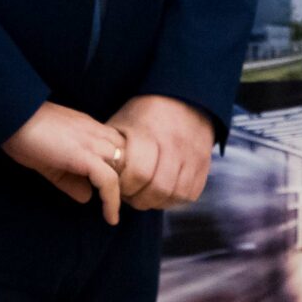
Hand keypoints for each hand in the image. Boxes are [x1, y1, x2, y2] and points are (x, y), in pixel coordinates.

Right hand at [2, 102, 128, 224]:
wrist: (9, 117)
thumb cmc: (21, 133)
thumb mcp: (49, 160)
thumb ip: (70, 179)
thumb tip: (87, 197)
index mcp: (89, 127)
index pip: (120, 147)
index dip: (121, 168)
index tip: (117, 189)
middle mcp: (96, 132)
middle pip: (129, 157)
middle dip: (128, 180)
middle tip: (121, 203)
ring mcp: (91, 142)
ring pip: (124, 168)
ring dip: (124, 191)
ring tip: (117, 211)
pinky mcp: (84, 155)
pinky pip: (109, 181)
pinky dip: (112, 201)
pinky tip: (110, 217)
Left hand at [110, 94, 217, 210]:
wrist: (184, 99)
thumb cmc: (144, 113)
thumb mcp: (123, 121)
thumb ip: (111, 147)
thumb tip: (97, 172)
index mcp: (149, 133)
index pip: (138, 173)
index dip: (125, 186)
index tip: (117, 185)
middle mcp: (174, 144)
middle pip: (158, 188)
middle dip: (139, 199)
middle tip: (129, 195)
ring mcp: (192, 155)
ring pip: (175, 194)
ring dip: (156, 202)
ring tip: (144, 195)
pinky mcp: (204, 164)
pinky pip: (190, 193)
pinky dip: (174, 199)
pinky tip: (161, 194)